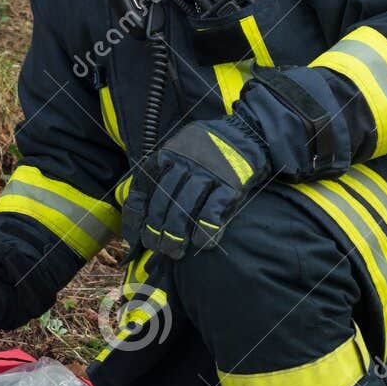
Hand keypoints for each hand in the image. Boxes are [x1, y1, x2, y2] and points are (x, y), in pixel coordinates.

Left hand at [122, 116, 270, 260]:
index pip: (144, 185)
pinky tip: (202, 243)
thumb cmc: (210, 151)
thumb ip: (162, 172)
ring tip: (175, 252)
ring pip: (183, 209)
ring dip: (176, 235)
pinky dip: (205, 231)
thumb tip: (140, 207)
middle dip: (155, 229)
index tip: (137, 228)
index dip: (136, 210)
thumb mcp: (182, 151)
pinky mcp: (230, 183)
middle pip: (162, 202)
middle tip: (157, 247)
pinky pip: (212, 211)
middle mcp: (185, 162)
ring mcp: (208, 172)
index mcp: (169, 154)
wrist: (250, 133)